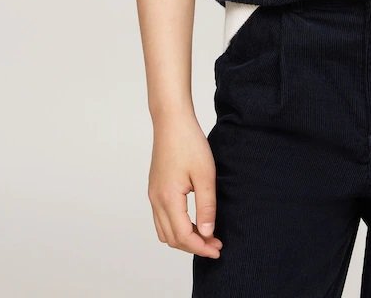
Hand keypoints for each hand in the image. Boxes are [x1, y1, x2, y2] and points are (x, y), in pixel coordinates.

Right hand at [147, 110, 223, 258]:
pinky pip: (161, 218)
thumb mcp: (205, 175)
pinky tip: (192, 221)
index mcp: (168, 198)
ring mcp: (153, 195)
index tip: (218, 249)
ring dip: (183, 238)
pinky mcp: (154, 188)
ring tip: (205, 235)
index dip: (201, 247)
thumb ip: (206, 206)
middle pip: (172, 238)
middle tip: (215, 244)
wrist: (171, 121)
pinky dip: (176, 227)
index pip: (183, 236)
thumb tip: (207, 234)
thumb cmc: (189, 143)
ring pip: (164, 231)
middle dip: (193, 246)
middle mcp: (156, 200)